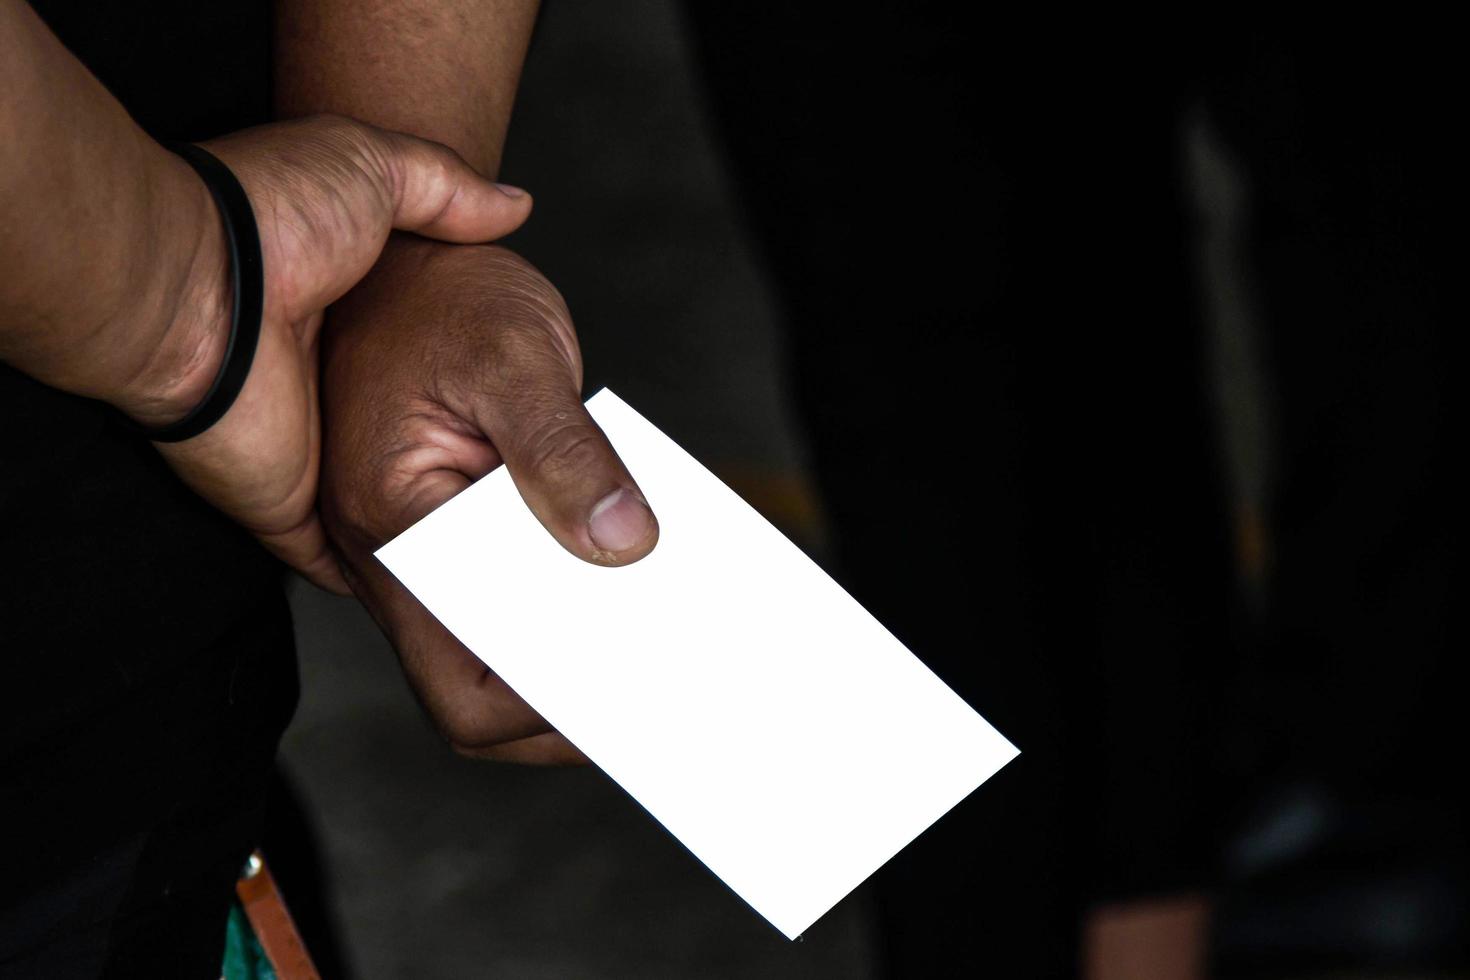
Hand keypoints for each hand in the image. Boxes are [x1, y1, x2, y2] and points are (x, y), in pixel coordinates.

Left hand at [124, 115, 532, 590]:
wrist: (191, 281)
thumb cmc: (272, 221)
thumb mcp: (374, 167)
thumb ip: (447, 188)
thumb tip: (513, 204)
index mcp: (364, 330)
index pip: (448, 381)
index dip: (504, 406)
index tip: (560, 430)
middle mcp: (346, 404)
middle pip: (438, 458)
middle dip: (493, 483)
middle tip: (564, 507)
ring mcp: (320, 462)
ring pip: (403, 518)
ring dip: (455, 539)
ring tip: (533, 557)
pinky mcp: (295, 513)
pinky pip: (351, 568)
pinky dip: (396, 585)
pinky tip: (454, 590)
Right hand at [320, 237, 658, 763]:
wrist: (405, 256)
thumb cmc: (443, 298)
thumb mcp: (513, 355)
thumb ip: (563, 454)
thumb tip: (624, 544)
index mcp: (394, 530)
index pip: (464, 683)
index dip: (549, 716)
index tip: (636, 700)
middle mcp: (396, 559)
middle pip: (479, 687)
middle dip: (571, 698)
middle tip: (668, 687)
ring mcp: (423, 549)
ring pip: (497, 644)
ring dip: (574, 648)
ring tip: (669, 638)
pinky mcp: (455, 526)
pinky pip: (511, 589)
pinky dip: (572, 597)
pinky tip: (640, 581)